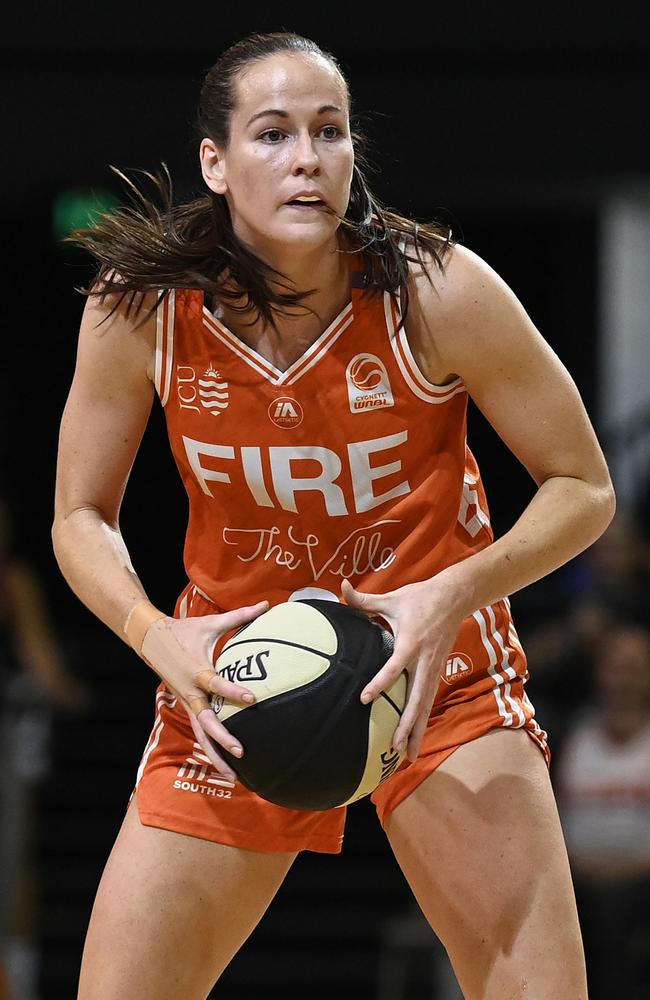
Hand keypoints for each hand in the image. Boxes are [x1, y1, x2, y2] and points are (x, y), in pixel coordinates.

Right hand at [141, 602, 268, 778]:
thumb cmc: (184, 631)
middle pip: (206, 722)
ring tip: (234, 775)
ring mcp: (188, 702)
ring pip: (201, 734)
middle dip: (223, 738)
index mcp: (197, 671)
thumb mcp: (211, 623)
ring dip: (216, 754)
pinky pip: (200, 731)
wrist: (150, 640)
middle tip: (242, 752)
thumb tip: (267, 604)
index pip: (217, 684)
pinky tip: (225, 763)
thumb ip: (240, 617)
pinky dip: (211, 747)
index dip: (233, 693)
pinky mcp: (188, 707)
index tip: (253, 699)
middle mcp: (191, 692)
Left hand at [341, 577, 464, 760]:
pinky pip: (429, 700)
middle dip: (407, 725)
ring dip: (417, 731)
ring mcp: (434, 668)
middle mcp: (424, 660)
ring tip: (408, 757)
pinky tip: (416, 740)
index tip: (364, 699)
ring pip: (425, 705)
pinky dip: (423, 721)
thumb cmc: (420, 597)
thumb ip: (364, 599)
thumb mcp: (392, 597)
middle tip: (394, 747)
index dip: (380, 683)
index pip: (394, 667)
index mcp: (411, 642)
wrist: (456, 596)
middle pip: (416, 698)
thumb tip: (341, 587)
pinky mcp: (437, 671)